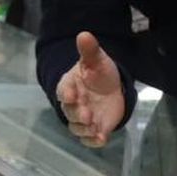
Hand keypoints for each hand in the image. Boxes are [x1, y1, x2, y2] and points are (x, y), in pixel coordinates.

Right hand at [56, 31, 125, 146]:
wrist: (112, 88)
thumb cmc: (99, 73)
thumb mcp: (96, 60)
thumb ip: (89, 50)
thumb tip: (84, 34)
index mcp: (70, 86)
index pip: (64, 90)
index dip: (67, 94)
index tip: (71, 95)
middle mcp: (74, 105)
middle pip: (70, 112)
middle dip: (77, 114)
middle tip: (87, 114)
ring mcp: (84, 119)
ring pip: (78, 128)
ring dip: (85, 129)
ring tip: (94, 128)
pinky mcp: (95, 129)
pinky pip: (89, 139)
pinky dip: (94, 141)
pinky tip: (101, 140)